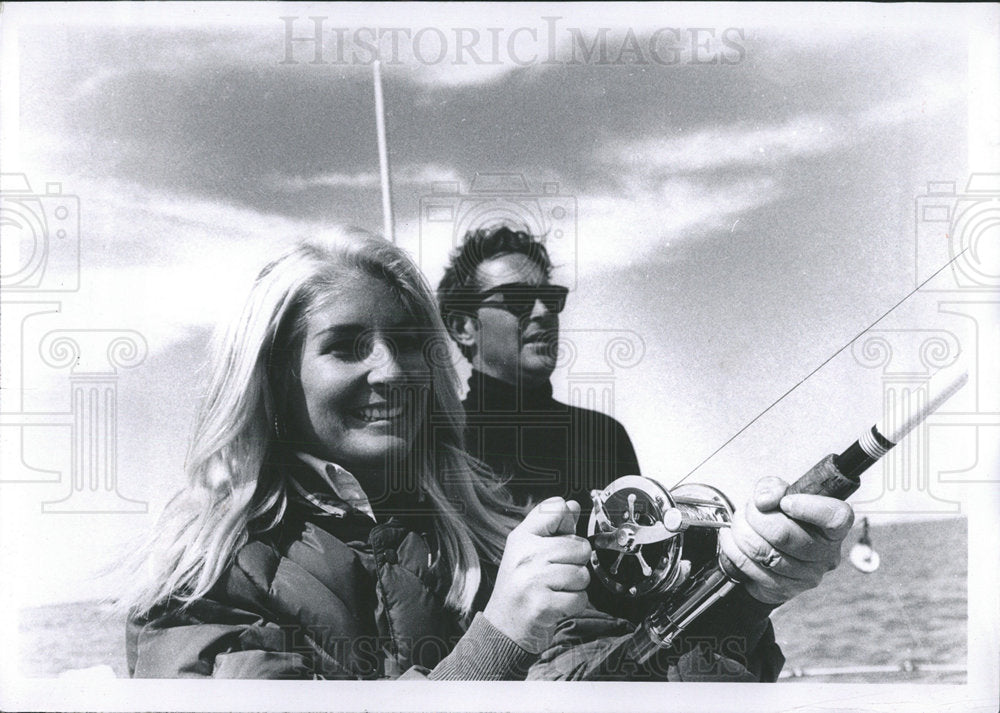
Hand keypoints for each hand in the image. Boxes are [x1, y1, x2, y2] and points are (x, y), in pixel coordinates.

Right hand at [483, 497, 591, 652]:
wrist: (503, 629)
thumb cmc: (520, 588)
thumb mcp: (529, 552)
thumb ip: (552, 528)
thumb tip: (572, 506)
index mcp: (521, 538)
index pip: (555, 508)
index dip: (566, 523)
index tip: (558, 538)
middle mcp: (525, 555)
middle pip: (579, 545)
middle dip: (576, 563)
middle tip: (556, 575)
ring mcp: (532, 580)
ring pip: (582, 574)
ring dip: (575, 587)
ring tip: (555, 590)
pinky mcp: (542, 604)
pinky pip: (580, 598)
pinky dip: (574, 605)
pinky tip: (557, 605)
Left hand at [719, 476, 854, 604]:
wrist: (770, 552)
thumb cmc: (780, 518)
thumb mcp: (779, 494)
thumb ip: (773, 487)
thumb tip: (764, 500)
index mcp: (834, 527)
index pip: (835, 517)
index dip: (808, 507)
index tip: (785, 502)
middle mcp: (827, 554)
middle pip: (784, 534)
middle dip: (755, 516)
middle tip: (749, 509)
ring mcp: (807, 576)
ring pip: (762, 551)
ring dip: (741, 531)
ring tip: (739, 523)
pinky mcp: (784, 589)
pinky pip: (748, 565)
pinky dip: (733, 547)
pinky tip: (733, 538)